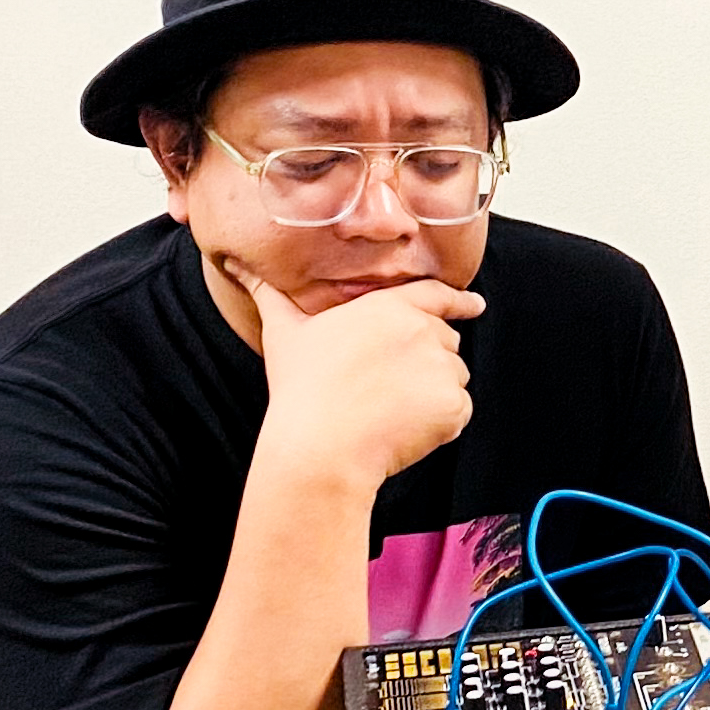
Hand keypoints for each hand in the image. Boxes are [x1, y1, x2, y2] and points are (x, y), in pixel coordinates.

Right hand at [235, 266, 480, 482]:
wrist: (321, 445)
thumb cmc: (301, 389)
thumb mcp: (284, 333)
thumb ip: (270, 295)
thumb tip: (234, 263)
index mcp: (388, 308)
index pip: (436, 296)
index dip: (459, 301)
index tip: (475, 305)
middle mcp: (422, 332)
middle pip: (445, 341)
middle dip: (427, 360)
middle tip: (390, 387)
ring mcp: (441, 368)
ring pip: (453, 377)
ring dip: (434, 392)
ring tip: (390, 410)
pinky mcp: (453, 405)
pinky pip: (459, 412)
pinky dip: (440, 423)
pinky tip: (404, 430)